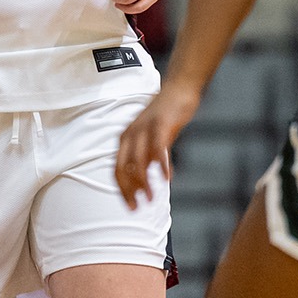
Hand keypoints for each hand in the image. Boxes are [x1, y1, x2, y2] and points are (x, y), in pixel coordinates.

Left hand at [115, 86, 198, 208]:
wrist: (179, 89)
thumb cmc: (165, 116)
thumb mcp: (149, 137)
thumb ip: (145, 156)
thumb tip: (144, 179)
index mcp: (125, 138)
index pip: (117, 169)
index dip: (122, 190)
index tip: (131, 206)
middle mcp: (131, 134)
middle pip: (123, 168)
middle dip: (129, 191)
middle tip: (138, 208)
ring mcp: (145, 129)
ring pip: (139, 162)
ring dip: (144, 183)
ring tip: (151, 198)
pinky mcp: (161, 124)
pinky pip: (158, 149)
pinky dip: (161, 166)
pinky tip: (167, 178)